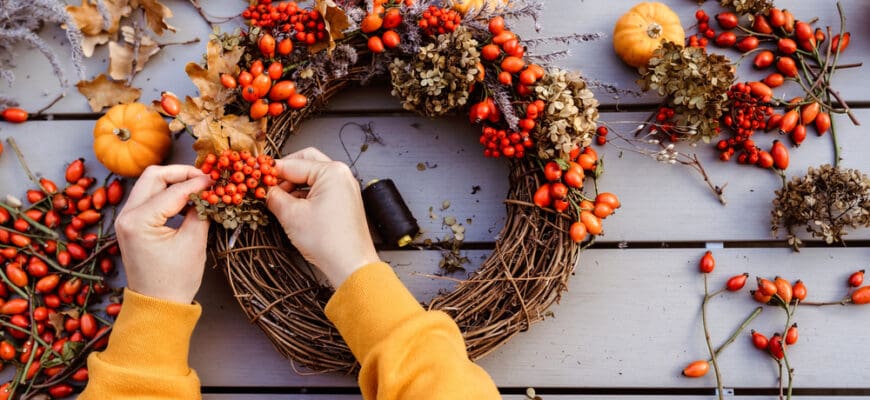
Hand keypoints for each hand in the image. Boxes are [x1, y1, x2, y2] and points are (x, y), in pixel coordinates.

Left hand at [114, 165, 211, 303]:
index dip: (198, 182)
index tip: (217, 179)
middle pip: (153, 176)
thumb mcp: (193, 242)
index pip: (173, 191)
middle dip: (181, 173)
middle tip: (205, 177)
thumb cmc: (175, 280)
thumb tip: (209, 190)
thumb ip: (201, 210)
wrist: (157, 305)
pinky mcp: (131, 223)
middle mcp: (126, 215)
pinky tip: (186, 200)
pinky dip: (167, 193)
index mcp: (138, 221)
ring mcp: (126, 218)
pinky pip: (149, 197)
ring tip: (198, 188)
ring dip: (174, 181)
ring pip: (149, 183)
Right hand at [267, 148, 378, 287]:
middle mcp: (342, 175)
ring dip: (294, 185)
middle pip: (305, 163)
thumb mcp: (291, 215)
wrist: (350, 265)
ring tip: (278, 200)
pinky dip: (305, 195)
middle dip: (285, 174)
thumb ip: (274, 197)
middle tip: (268, 186)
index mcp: (332, 172)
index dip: (271, 171)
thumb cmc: (329, 241)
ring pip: (312, 177)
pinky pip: (320, 190)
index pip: (293, 164)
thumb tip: (264, 189)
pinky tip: (292, 207)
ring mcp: (345, 188)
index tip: (256, 176)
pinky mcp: (344, 201)